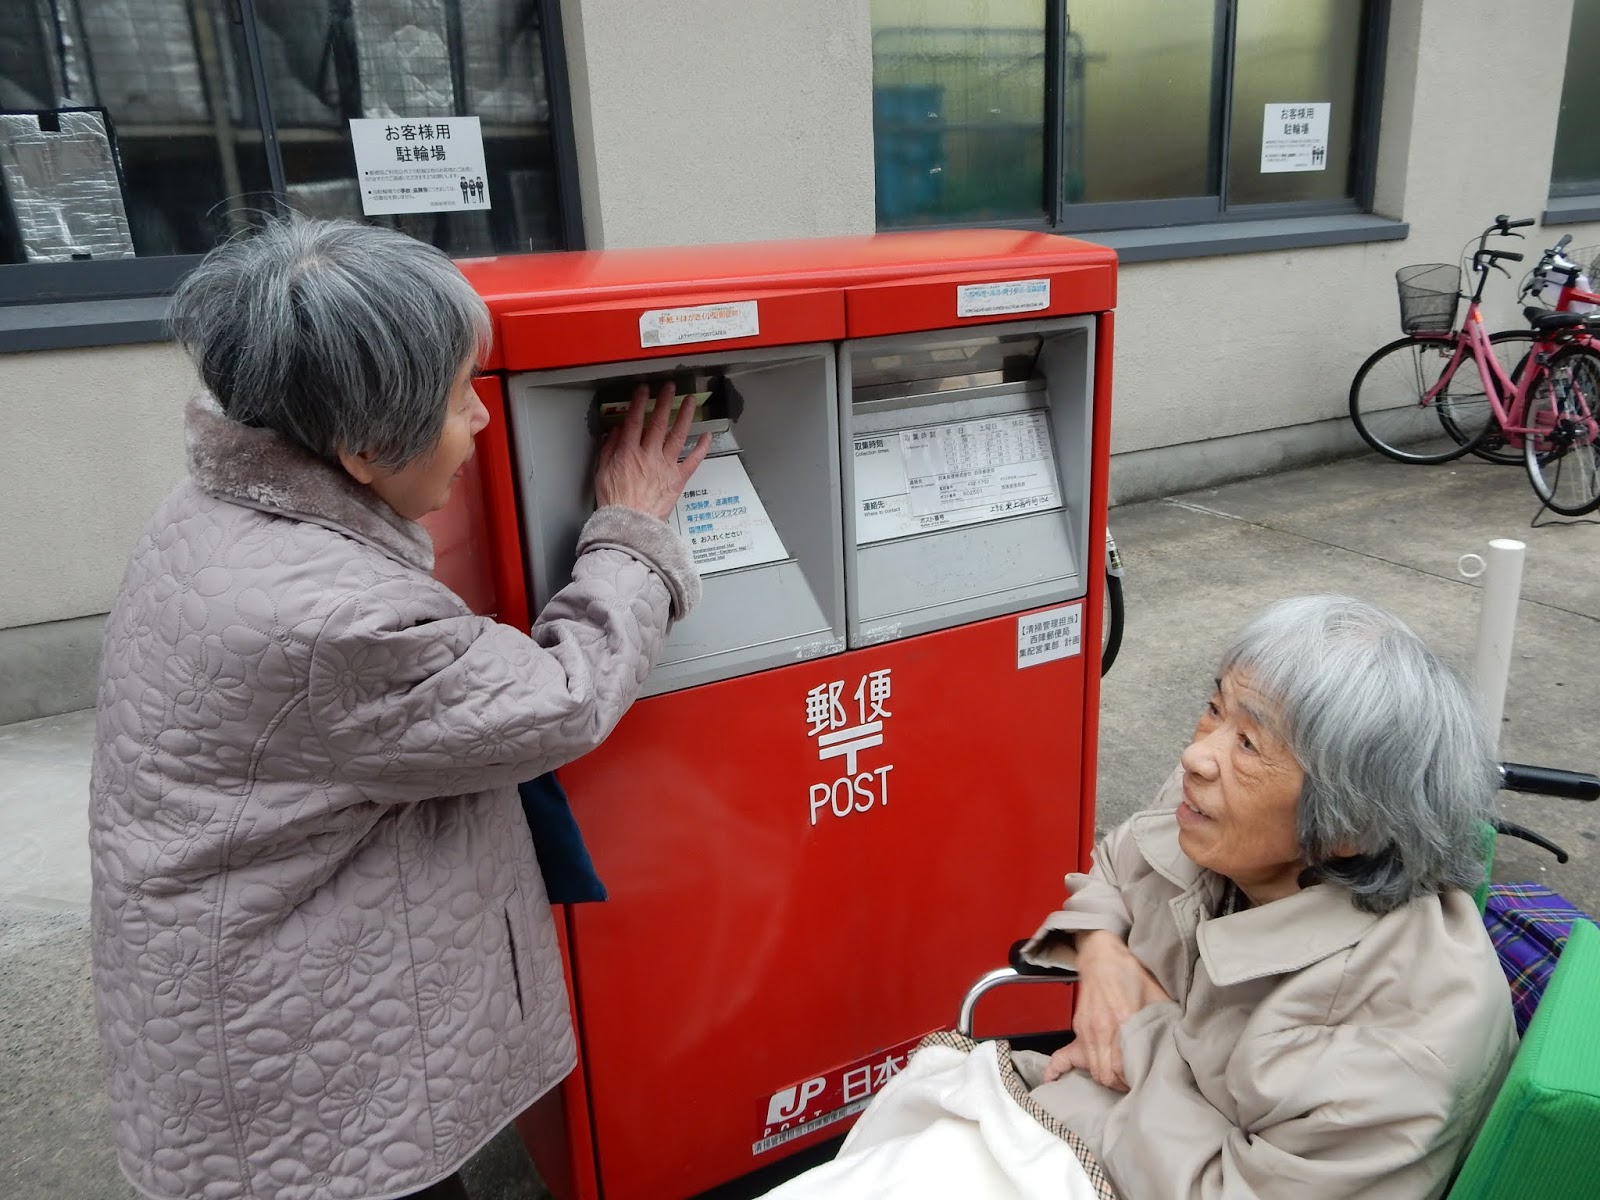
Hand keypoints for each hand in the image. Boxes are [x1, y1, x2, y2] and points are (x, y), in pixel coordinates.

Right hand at [594, 382, 711, 520]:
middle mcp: (648, 455)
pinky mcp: (677, 480)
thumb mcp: (602, 472)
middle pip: (658, 422)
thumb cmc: (615, 503)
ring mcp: (665, 466)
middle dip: (664, 402)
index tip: (644, 390)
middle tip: (670, 388)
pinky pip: (693, 461)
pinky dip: (702, 448)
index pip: (635, 420)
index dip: (640, 402)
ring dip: (685, 416)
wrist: (629, 525)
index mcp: (628, 452)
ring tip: (690, 402)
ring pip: (677, 435)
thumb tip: (616, 431)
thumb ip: (609, 449)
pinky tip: (707, 436)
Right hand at [1043, 930, 1170, 1090]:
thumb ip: (1164, 1018)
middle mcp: (1100, 1027)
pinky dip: (1080, 1066)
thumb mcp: (1154, 993)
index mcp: (1122, 1019)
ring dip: (1105, 1077)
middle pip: (1104, 1073)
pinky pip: (1077, 1055)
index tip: (1143, 1079)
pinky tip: (1083, 1069)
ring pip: (1092, 1069)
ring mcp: (1086, 1028)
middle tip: (1133, 1082)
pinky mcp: (1079, 1026)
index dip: (1132, 1079)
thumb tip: (1183, 1038)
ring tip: (1120, 1075)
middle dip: (1119, 1084)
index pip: (1121, 1066)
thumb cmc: (1128, 972)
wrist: (1100, 955)